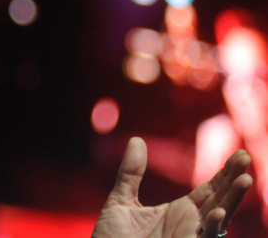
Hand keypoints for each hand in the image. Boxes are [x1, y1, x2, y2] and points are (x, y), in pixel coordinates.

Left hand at [93, 137, 251, 237]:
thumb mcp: (121, 201)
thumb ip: (130, 173)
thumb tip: (137, 139)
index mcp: (180, 211)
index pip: (209, 190)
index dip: (224, 173)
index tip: (239, 155)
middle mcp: (189, 225)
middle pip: (220, 200)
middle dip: (234, 181)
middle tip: (246, 157)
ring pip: (218, 220)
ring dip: (232, 201)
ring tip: (244, 180)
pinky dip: (211, 227)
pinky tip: (219, 212)